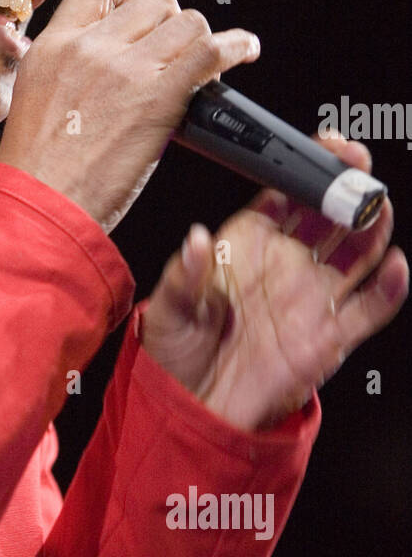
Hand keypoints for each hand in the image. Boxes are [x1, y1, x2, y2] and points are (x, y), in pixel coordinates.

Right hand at [0, 0, 260, 231]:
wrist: (39, 207)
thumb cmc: (36, 172)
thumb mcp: (34, 100)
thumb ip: (67, 71)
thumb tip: (108, 63)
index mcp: (52, 47)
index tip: (140, 17)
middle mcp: (89, 49)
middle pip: (151, 1)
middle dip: (168, 23)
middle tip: (172, 51)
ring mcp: (125, 70)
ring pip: (186, 22)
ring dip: (199, 41)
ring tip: (204, 60)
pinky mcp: (158, 97)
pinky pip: (210, 50)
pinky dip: (235, 46)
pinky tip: (243, 51)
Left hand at [140, 134, 408, 430]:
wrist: (190, 408)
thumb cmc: (175, 353)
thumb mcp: (167, 310)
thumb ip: (184, 275)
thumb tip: (197, 241)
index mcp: (248, 248)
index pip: (286, 196)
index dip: (306, 169)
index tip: (322, 147)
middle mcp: (286, 267)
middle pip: (329, 216)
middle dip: (347, 187)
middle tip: (357, 166)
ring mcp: (311, 300)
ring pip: (357, 253)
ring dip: (372, 226)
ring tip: (376, 203)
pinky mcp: (329, 338)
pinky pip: (370, 308)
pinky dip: (389, 287)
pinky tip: (394, 265)